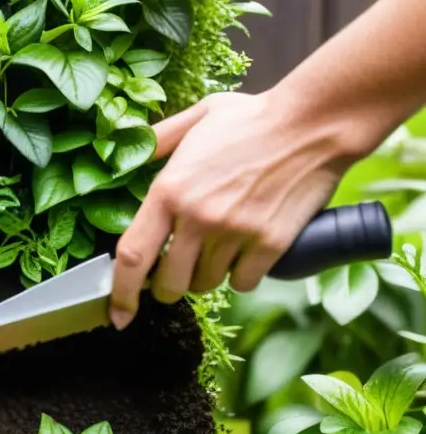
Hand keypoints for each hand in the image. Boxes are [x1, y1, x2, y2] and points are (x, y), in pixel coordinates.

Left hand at [108, 90, 362, 330]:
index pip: (133, 256)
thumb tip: (132, 155)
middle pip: (169, 284)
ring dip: (205, 276)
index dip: (121, 293)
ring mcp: (234, 233)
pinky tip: (245, 251)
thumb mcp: (196, 117)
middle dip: (167, 287)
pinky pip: (242, 283)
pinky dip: (240, 275)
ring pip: (206, 284)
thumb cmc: (254, 117)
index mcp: (169, 190)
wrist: (314, 123)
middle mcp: (197, 217)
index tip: (119, 315)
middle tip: (176, 273)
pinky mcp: (270, 244)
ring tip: (217, 248)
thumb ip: (159, 139)